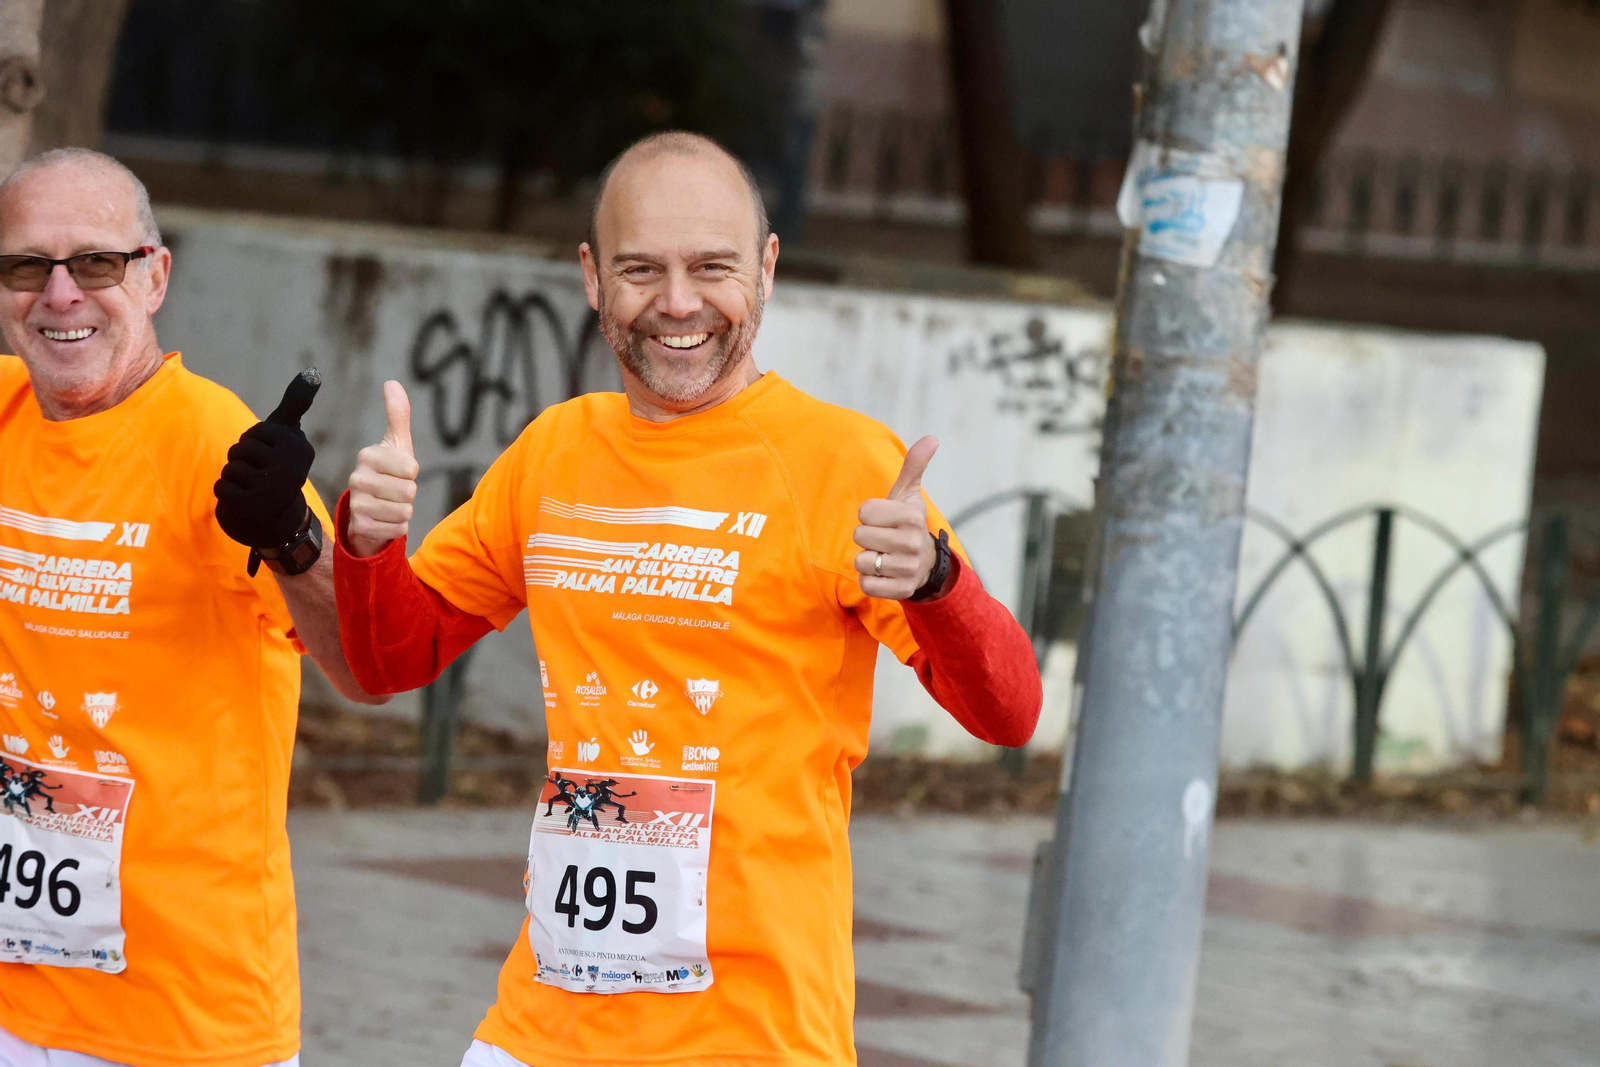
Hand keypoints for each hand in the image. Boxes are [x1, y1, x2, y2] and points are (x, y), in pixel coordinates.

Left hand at [214, 369, 319, 550]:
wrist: (279, 522)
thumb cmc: (279, 469)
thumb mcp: (289, 435)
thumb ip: (296, 403)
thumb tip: (313, 370)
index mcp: (299, 448)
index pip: (255, 433)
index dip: (255, 445)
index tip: (272, 459)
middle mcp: (291, 468)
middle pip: (240, 449)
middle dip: (242, 461)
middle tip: (260, 477)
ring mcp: (271, 488)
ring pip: (230, 468)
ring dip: (234, 479)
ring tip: (252, 489)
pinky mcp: (252, 506)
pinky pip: (221, 486)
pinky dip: (227, 494)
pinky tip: (244, 502)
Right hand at [347, 380, 419, 557]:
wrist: (368, 511)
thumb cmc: (388, 473)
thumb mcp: (396, 444)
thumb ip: (398, 415)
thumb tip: (392, 382)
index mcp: (367, 455)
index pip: (411, 467)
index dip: (411, 472)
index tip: (398, 472)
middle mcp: (357, 478)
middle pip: (409, 491)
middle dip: (408, 494)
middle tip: (394, 491)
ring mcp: (356, 503)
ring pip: (405, 511)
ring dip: (403, 511)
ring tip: (389, 505)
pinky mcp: (360, 526)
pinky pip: (398, 529)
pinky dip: (398, 527)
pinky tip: (384, 520)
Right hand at [629, 730, 653, 755]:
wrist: (640, 755)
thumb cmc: (644, 752)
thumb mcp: (648, 749)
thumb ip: (650, 746)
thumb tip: (654, 743)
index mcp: (644, 743)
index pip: (645, 738)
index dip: (645, 735)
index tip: (645, 731)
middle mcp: (640, 742)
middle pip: (640, 737)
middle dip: (640, 733)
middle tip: (640, 730)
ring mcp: (637, 744)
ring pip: (636, 738)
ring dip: (635, 735)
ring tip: (634, 731)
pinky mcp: (634, 745)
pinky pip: (632, 742)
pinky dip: (630, 741)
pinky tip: (629, 738)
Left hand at [853, 436, 939, 599]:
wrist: (926, 564)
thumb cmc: (907, 524)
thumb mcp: (910, 494)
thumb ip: (914, 466)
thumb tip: (932, 438)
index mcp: (911, 516)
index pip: (864, 512)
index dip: (868, 515)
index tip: (882, 519)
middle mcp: (912, 542)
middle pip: (859, 536)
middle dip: (866, 538)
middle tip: (881, 539)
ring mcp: (907, 568)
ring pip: (861, 562)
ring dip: (866, 560)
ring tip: (883, 556)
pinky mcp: (901, 590)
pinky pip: (866, 585)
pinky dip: (869, 580)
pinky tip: (883, 574)